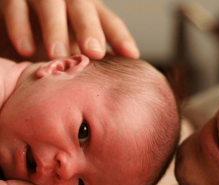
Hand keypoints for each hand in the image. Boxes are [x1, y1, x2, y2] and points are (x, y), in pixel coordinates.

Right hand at [0, 0, 139, 59]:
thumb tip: (113, 72)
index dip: (120, 37)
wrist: (20, 12)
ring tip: (58, 55)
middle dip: (89, 29)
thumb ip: (88, 51)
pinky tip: (25, 50)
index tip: (132, 56)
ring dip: (55, 30)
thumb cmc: (53, 30)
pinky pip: (15, 8)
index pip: (109, 21)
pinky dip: (20, 28)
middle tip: (94, 52)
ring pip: (50, 6)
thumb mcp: (74, 39)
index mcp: (88, 9)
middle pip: (83, 9)